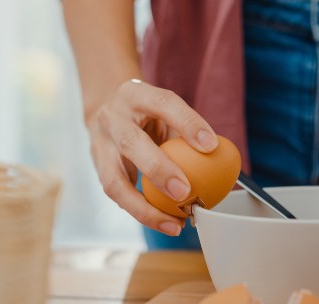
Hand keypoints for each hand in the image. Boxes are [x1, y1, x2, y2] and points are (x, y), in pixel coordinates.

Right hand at [88, 79, 217, 235]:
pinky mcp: (96, 168)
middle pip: (132, 143)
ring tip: (174, 224)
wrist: (106, 109)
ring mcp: (100, 144)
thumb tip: (221, 159)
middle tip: (185, 192)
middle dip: (159, 170)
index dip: (188, 124)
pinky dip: (141, 211)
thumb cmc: (147, 113)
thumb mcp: (165, 110)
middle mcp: (113, 118)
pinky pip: (117, 195)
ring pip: (114, 180)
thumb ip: (186, 130)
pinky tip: (164, 222)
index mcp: (136, 95)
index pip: (164, 103)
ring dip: (145, 208)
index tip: (211, 146)